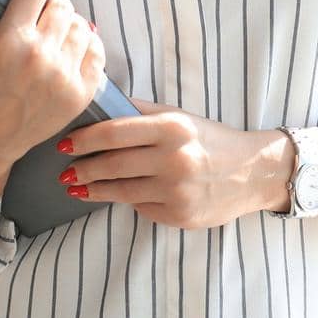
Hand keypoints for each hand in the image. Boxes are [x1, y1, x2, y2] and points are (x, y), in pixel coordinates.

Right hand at [0, 0, 105, 165]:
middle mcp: (40, 56)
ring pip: (82, 26)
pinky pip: (97, 53)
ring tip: (55, 33)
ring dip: (71, 24)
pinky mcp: (80, 93)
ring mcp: (63, 76)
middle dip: (53, 5)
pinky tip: (74, 48)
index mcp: (10, 40)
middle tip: (41, 16)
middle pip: (63, 6)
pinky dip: (89, 46)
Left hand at [56, 97, 266, 229]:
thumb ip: (142, 112)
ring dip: (92, 189)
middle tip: (65, 171)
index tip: (65, 143)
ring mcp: (176, 190)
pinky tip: (115, 195)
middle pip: (111, 165)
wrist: (253, 172)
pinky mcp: (178, 215)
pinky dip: (126, 200)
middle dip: (82, 168)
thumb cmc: (211, 141)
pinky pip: (140, 208)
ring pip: (119, 191)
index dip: (84, 139)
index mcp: (172, 128)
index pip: (114, 132)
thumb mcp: (181, 118)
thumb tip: (101, 102)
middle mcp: (174, 159)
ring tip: (76, 186)